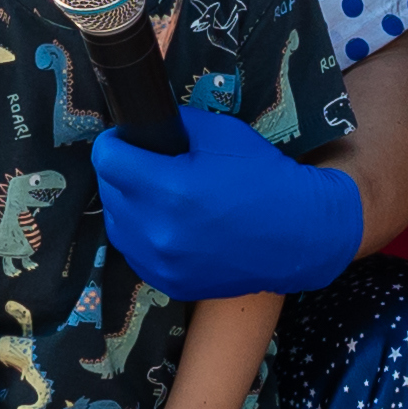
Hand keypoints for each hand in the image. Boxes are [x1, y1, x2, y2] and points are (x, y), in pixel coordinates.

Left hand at [91, 106, 366, 301]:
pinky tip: (164, 224)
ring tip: (151, 194)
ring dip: (127, 205)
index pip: (108, 159)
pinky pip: (137, 254)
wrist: (300, 235)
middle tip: (143, 163)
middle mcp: (158, 230)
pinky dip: (143, 236)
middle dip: (121, 172)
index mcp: (170, 188)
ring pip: (118, 225)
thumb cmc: (264, 178)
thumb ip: (176, 125)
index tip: (125, 139)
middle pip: (109, 191)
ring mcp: (162, 263)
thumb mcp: (222, 134)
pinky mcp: (170, 283)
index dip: (115, 143)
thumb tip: (147, 125)